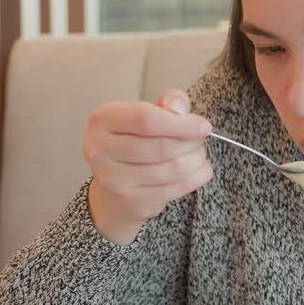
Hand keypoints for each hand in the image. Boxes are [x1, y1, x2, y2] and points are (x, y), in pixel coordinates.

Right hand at [83, 89, 212, 244]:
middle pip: (161, 146)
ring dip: (195, 160)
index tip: (203, 126)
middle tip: (201, 141)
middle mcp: (100, 149)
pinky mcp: (129, 202)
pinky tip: (198, 171)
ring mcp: (112, 179)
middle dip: (192, 143)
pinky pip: (174, 189)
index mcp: (102, 119)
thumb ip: (169, 102)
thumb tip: (180, 108)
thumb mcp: (147, 114)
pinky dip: (195, 179)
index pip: (146, 118)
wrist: (113, 191)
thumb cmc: (134, 143)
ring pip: (172, 169)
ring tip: (198, 154)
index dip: (181, 123)